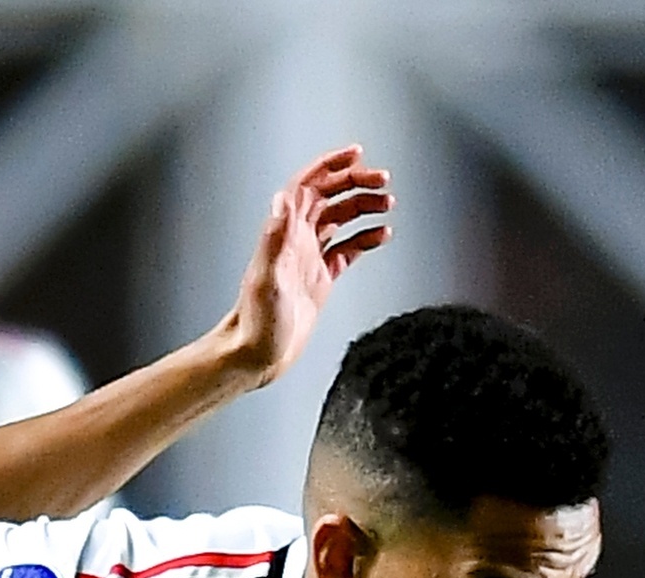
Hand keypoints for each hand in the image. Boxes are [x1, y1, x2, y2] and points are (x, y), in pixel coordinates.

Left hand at [216, 145, 393, 384]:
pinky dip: (365, 239)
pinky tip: (382, 235)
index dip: (332, 165)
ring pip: (341, 219)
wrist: (257, 355)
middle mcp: (297, 239)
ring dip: (364, 207)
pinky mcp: (320, 279)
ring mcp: (310, 257)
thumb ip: (275, 237)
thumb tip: (283, 200)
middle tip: (383, 181)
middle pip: (330, 197)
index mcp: (285, 232)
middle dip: (357, 183)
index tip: (357, 155)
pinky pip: (347, 250)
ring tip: (388, 205)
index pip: (311, 184)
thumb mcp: (267, 278)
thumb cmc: (257, 321)